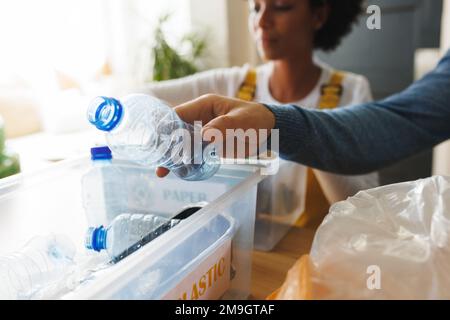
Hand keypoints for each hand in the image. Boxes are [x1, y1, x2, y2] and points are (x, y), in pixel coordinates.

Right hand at [156, 94, 275, 177]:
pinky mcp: (208, 145)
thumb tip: (204, 136)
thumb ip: (223, 126)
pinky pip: (193, 154)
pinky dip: (186, 163)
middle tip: (160, 163)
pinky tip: (180, 173)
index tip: (159, 143)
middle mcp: (199, 119)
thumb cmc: (256, 119)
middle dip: (167, 146)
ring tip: (164, 172)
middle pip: (176, 131)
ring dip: (174, 157)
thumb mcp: (241, 121)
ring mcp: (202, 133)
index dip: (166, 128)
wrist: (269, 131)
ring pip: (182, 144)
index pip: (178, 114)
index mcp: (204, 106)